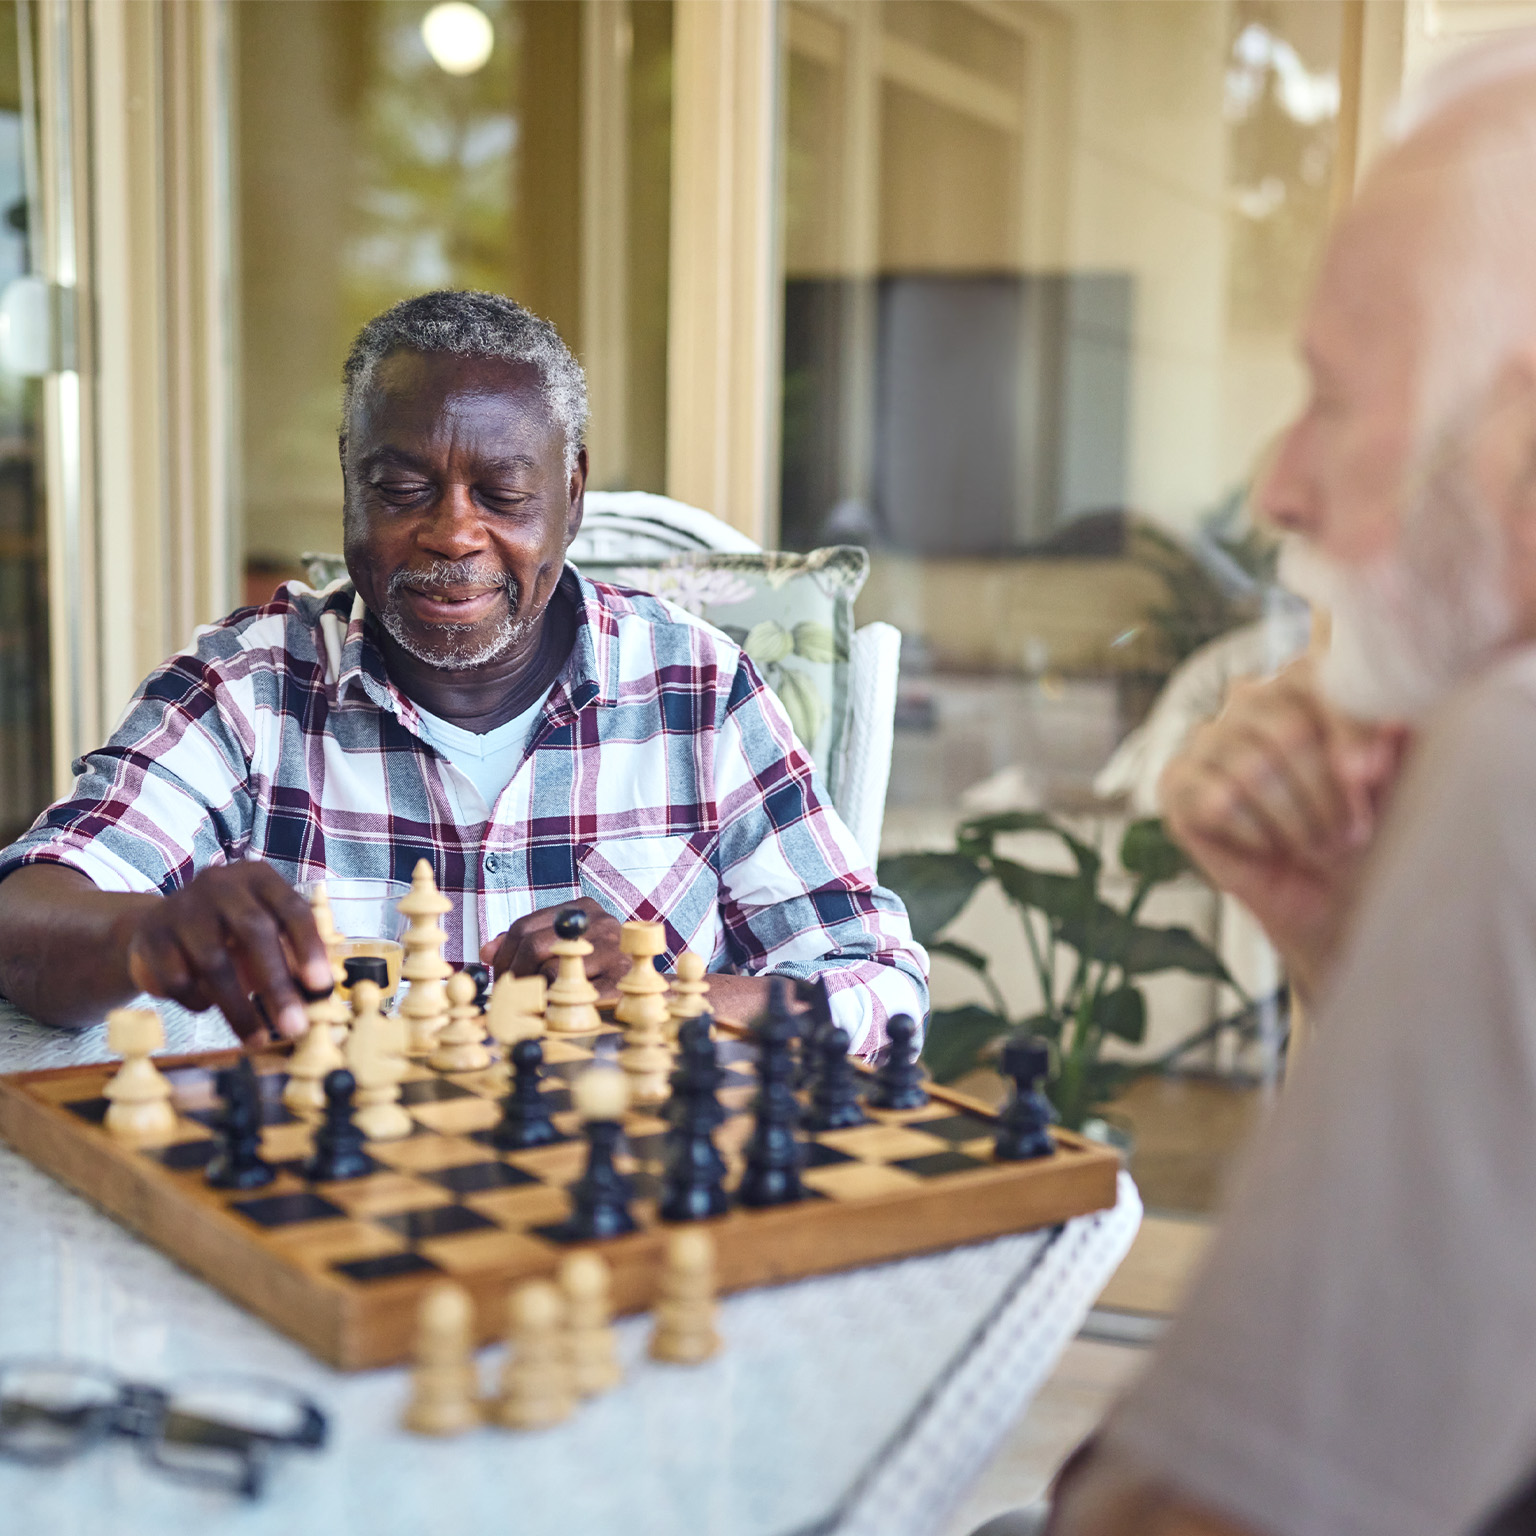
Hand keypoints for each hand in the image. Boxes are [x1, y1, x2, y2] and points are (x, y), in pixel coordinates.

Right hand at [123, 862, 332, 1041]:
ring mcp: (180, 906)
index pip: (292, 909)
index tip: (320, 986)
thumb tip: (318, 998)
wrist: (159, 929)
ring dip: (239, 1007)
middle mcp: (220, 883)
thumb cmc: (228, 933)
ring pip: (213, 962)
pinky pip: (178, 979)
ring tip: (257, 1037)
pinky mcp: (150, 936)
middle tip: (294, 1026)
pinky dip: (198, 1001)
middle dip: (276, 983)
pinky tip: (207, 1006)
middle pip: (253, 931)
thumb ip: (291, 956)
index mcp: (258, 878)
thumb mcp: (263, 933)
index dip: (309, 947)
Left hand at [480, 898, 627, 999]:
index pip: (524, 926)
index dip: (503, 956)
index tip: (497, 979)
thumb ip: (528, 943)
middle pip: (534, 945)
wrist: (648, 986)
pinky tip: (556, 1013)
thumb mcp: (566, 944)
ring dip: (536, 994)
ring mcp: (614, 950)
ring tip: (536, 1005)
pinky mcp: (621, 981)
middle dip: (513, 975)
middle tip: (508, 998)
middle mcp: (600, 922)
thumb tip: (486, 952)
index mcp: (583, 908)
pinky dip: (558, 1007)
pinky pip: (574, 995)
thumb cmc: (601, 967)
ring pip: (552, 972)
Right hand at [1158, 659, 1409, 998]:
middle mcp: (1251, 699)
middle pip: (1288, 731)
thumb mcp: (1400, 782)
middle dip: (1326, 793)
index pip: (1316, 675)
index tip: (1372, 774)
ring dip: (1295, 822)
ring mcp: (1208, 739)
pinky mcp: (1177, 781)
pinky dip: (1255, 834)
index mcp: (1306, 682)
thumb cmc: (1367, 830)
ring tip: (1317, 846)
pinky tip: (1269, 846)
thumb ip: (1398, 742)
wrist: (1332, 896)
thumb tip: (1390, 728)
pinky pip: (1217, 802)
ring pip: (1253, 770)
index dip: (1348, 727)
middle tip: (1350, 833)